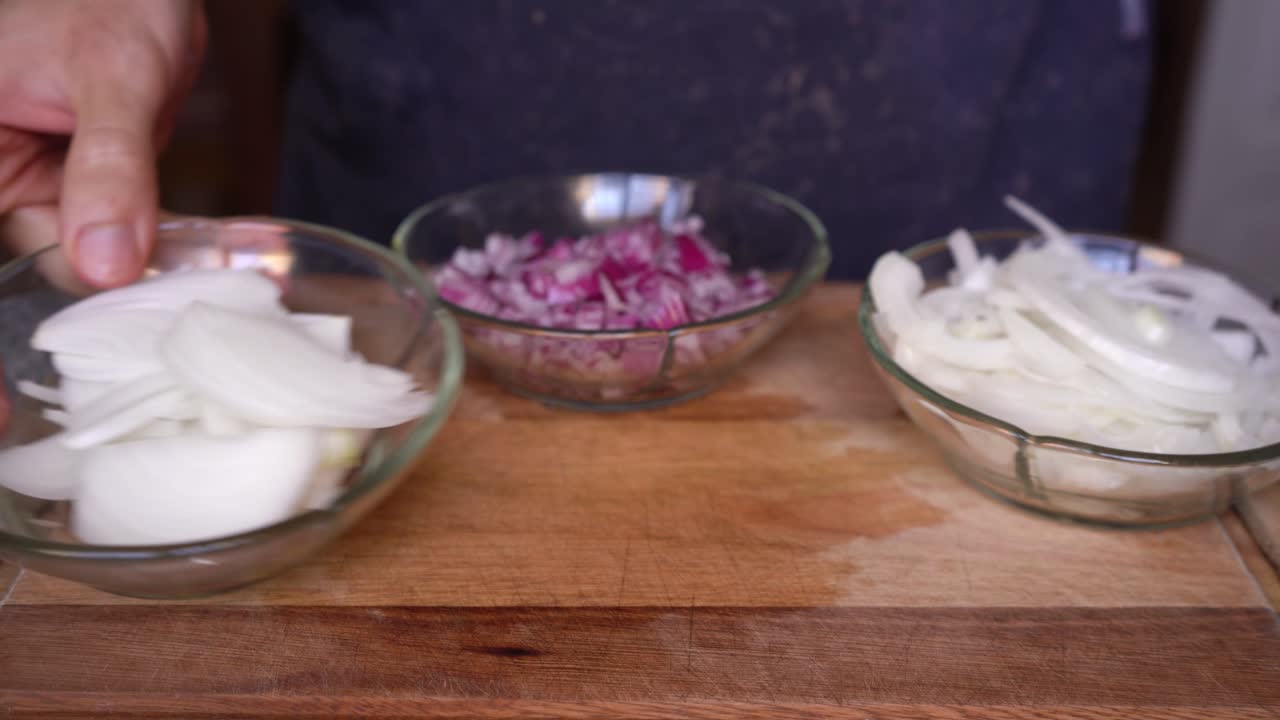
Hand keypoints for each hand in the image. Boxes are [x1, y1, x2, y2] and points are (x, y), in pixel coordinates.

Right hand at [0, 0, 205, 287]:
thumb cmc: (118, 4)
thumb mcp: (115, 81)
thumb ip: (110, 168)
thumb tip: (105, 264)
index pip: (12, 232)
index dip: (63, 262)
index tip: (124, 278)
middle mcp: (0, 167)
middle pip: (46, 250)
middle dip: (116, 265)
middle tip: (184, 267)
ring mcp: (40, 179)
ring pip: (89, 250)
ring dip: (146, 258)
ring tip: (201, 254)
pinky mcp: (84, 185)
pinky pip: (119, 232)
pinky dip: (159, 240)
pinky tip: (203, 244)